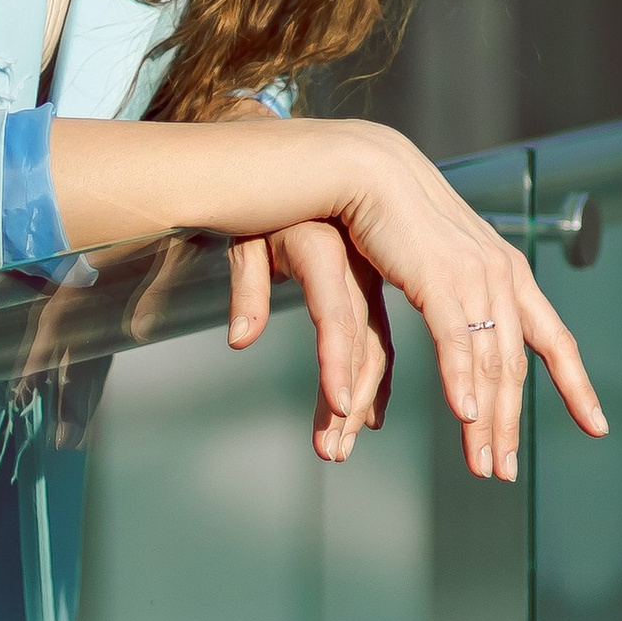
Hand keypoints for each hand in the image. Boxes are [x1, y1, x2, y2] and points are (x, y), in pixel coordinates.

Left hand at [226, 218, 392, 462]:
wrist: (298, 170)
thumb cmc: (261, 206)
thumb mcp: (245, 237)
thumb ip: (246, 284)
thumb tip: (241, 339)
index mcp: (324, 248)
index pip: (336, 315)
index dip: (338, 362)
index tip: (339, 410)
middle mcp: (357, 267)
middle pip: (363, 344)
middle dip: (347, 402)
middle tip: (329, 451)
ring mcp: (370, 281)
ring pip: (376, 349)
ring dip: (358, 402)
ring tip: (335, 447)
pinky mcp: (373, 290)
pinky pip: (380, 342)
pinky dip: (375, 381)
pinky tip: (367, 416)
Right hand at [326, 123, 605, 485]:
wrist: (369, 170)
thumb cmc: (396, 217)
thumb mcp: (441, 262)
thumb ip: (459, 296)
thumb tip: (469, 324)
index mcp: (508, 273)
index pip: (553, 337)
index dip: (575, 384)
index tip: (597, 426)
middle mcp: (501, 276)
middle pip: (517, 364)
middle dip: (512, 424)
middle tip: (506, 472)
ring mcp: (475, 277)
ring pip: (491, 362)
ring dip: (487, 420)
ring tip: (483, 465)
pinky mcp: (439, 278)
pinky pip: (457, 340)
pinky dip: (462, 380)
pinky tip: (465, 415)